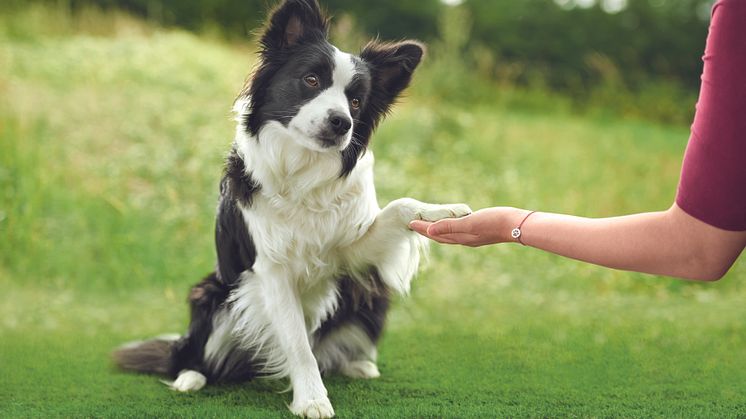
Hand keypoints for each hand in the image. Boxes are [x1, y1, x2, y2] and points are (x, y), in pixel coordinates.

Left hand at [409, 207, 526, 246]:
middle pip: (441, 236)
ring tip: (429, 227)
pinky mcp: (481, 232)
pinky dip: (451, 229)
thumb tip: (430, 230)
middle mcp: (465, 239)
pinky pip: (460, 232)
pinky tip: (454, 226)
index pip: (436, 234)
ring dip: (438, 231)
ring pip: (450, 235)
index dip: (423, 229)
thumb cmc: (495, 221)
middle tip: (414, 225)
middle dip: (427, 231)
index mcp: (461, 237)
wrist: (517, 225)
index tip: (410, 223)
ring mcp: (474, 237)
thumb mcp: (470, 222)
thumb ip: (450, 226)